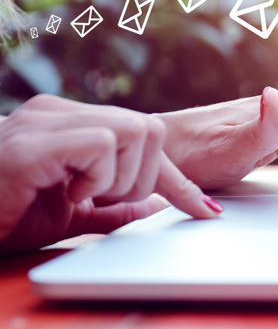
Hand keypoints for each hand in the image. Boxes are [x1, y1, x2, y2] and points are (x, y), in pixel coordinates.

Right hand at [0, 95, 221, 255]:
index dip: (178, 180)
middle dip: (145, 177)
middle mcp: (61, 113)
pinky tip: (66, 191)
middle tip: (102, 200)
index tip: (207, 211)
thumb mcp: (71, 215)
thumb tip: (158, 205)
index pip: (146, 139)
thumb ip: (114, 208)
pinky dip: (98, 178)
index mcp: (73, 125)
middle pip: (152, 128)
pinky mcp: (33, 142)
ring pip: (135, 131)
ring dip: (121, 179)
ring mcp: (46, 121)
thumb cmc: (2, 215)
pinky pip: (101, 145)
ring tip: (80, 196)